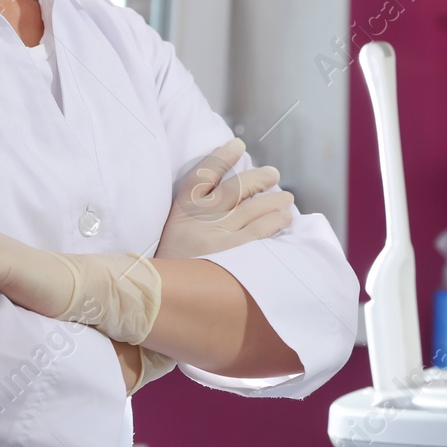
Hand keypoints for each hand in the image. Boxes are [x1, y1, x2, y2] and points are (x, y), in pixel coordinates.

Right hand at [155, 138, 295, 259]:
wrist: (160, 302)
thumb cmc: (173, 270)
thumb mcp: (174, 237)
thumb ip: (194, 218)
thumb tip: (232, 197)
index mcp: (181, 211)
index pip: (201, 174)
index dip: (221, 157)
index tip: (238, 144)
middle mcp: (199, 219)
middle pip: (235, 188)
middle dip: (258, 178)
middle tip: (274, 174)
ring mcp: (216, 236)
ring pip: (253, 207)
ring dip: (274, 200)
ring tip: (287, 199)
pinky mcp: (231, 255)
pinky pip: (260, 231)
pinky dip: (275, 222)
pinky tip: (284, 219)